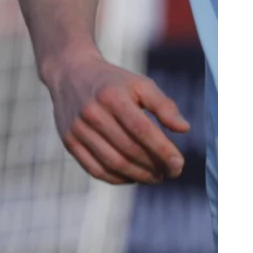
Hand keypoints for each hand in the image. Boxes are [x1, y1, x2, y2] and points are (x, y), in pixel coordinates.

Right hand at [43, 52, 188, 184]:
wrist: (70, 73)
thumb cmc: (113, 82)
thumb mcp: (140, 84)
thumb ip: (163, 105)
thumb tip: (184, 129)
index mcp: (111, 96)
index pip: (142, 130)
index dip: (163, 150)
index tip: (179, 164)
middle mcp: (91, 113)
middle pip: (129, 150)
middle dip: (154, 166)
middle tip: (171, 173)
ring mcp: (77, 128)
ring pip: (113, 163)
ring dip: (139, 176)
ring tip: (155, 177)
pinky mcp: (68, 141)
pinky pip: (95, 169)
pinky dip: (117, 179)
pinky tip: (132, 177)